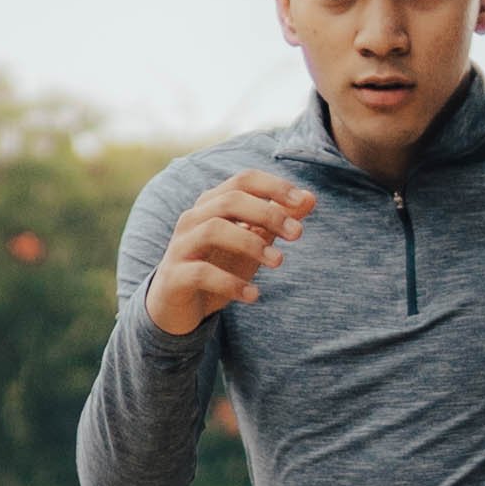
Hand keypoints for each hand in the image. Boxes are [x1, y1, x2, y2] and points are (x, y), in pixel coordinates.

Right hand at [144, 173, 313, 336]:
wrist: (177, 305)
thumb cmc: (217, 266)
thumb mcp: (252, 243)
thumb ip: (276, 220)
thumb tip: (310, 198)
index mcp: (212, 204)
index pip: (244, 180)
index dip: (274, 186)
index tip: (303, 202)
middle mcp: (193, 219)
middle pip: (230, 200)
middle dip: (269, 213)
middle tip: (298, 234)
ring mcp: (181, 246)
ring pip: (213, 230)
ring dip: (252, 243)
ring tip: (278, 261)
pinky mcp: (174, 276)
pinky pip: (202, 273)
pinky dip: (231, 283)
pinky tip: (253, 295)